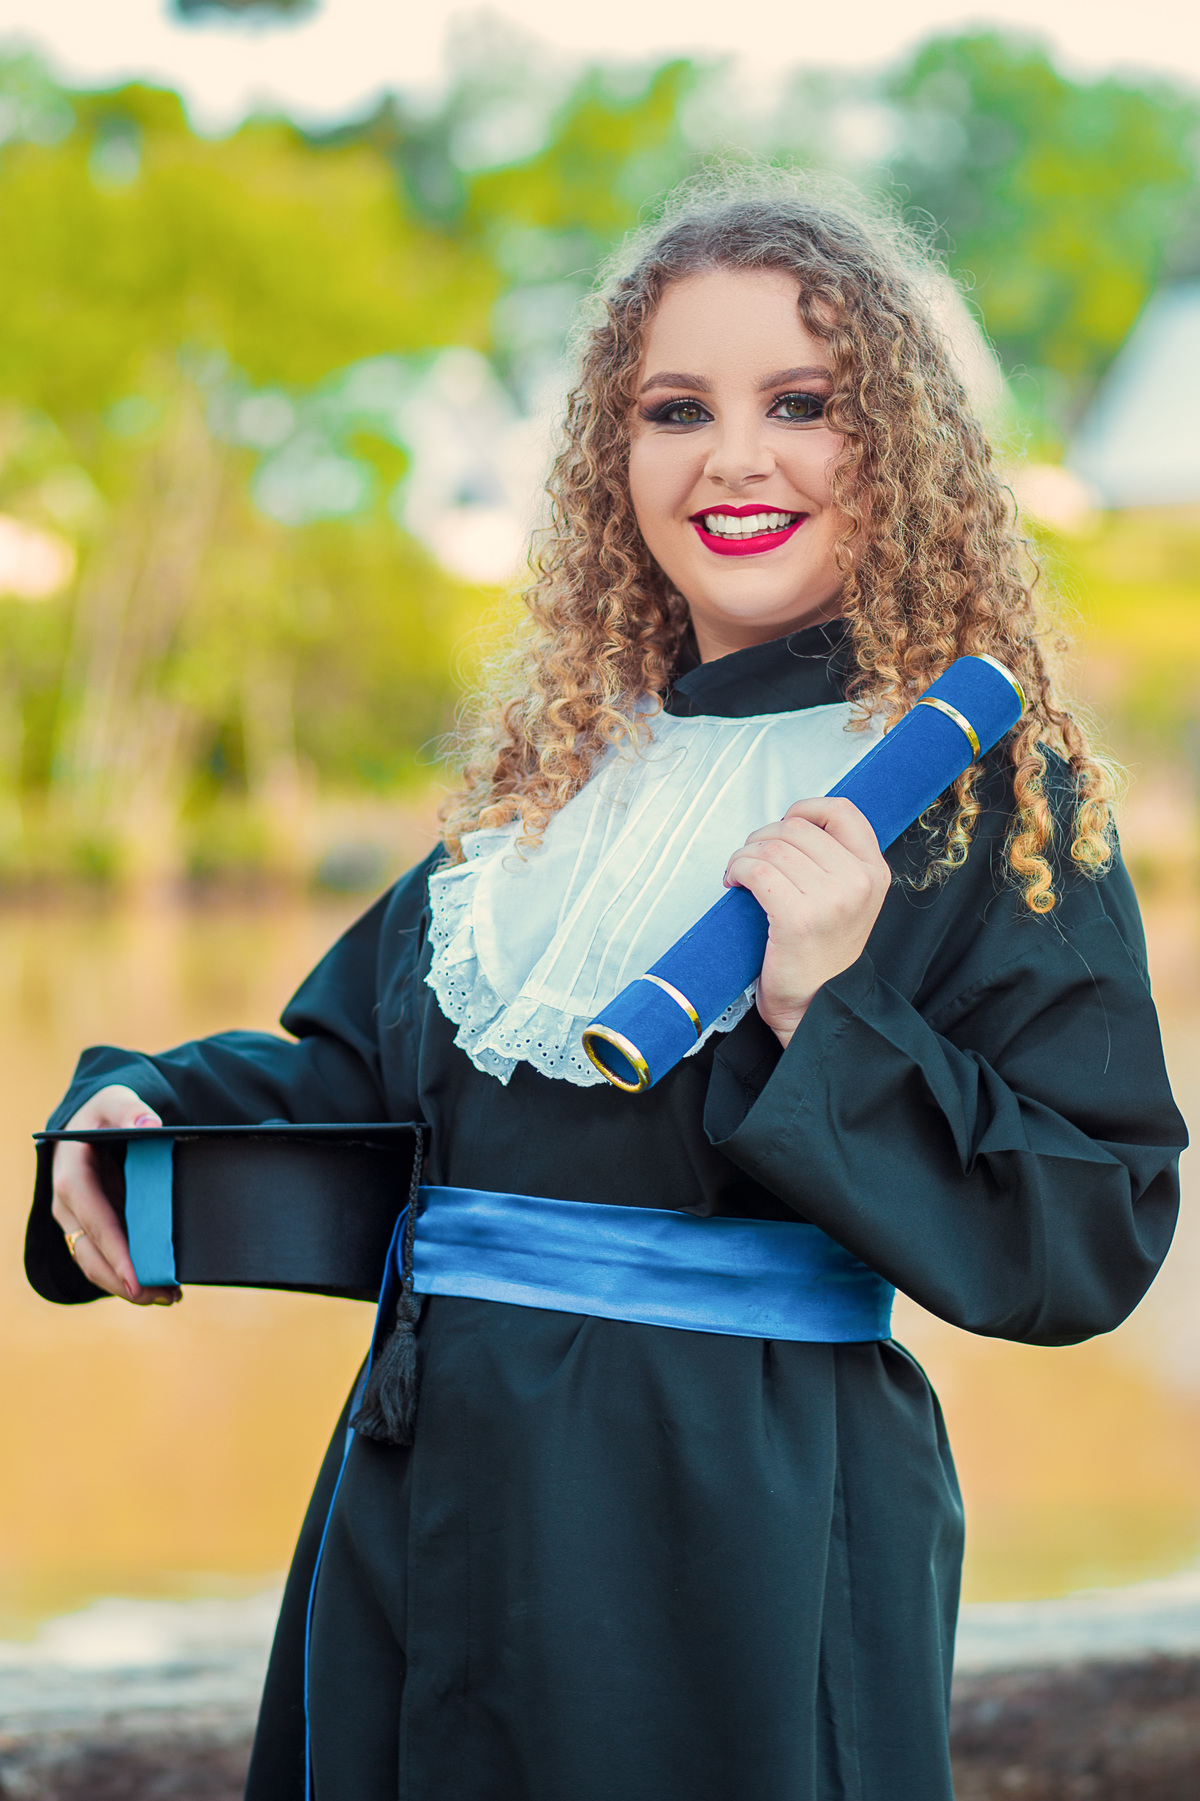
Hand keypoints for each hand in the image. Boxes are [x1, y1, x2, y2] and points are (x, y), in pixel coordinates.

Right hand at [50, 1085, 180, 1304]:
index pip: (94, 1221)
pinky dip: (130, 1274)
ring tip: (170, 1296)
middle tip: (165, 1296)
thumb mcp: (114, 1101)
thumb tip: (150, 1125)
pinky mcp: (92, 1229)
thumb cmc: (104, 1113)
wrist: (90, 1122)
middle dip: (125, 1281)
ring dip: (130, 1285)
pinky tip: (161, 1285)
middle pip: (92, 1255)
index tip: (138, 1279)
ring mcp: (78, 1222)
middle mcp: (69, 1207)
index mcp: (72, 1178)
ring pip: (97, 1264)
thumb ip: (130, 1111)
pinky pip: (107, 1259)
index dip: (116, 1253)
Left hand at [724, 797, 890, 1048]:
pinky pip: (756, 870)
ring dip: (744, 855)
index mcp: (874, 871)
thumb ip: (834, 861)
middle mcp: (858, 881)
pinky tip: (733, 883)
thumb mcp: (849, 900)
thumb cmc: (822, 954)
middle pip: (796, 828)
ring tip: (739, 873)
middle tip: (750, 858)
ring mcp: (831, 899)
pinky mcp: (798, 918)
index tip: (785, 825)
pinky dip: (737, 870)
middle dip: (763, 837)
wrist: (817, 1006)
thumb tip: (791, 824)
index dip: (806, 809)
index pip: (842, 811)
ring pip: (771, 847)